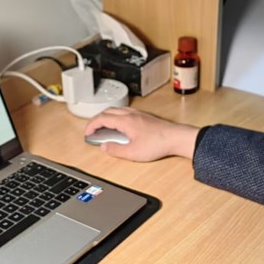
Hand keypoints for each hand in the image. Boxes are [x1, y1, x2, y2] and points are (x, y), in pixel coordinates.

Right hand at [85, 107, 199, 161]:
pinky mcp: (145, 117)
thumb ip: (116, 150)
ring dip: (107, 117)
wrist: (177, 138)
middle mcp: (131, 114)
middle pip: (108, 111)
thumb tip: (104, 147)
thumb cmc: (158, 144)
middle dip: (97, 120)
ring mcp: (139, 114)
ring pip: (117, 110)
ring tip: (104, 128)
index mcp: (125, 120)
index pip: (102, 118)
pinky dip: (117, 117)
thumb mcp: (133, 152)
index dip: (91, 125)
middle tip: (93, 130)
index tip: (87, 133)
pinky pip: (125, 112)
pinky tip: (121, 127)